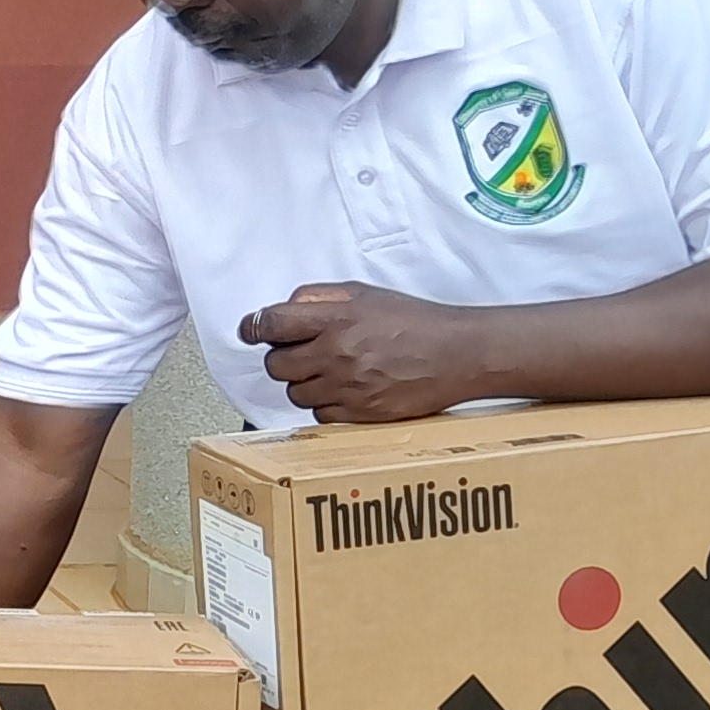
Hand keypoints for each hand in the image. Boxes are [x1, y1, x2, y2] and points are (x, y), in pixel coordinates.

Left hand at [240, 282, 481, 422]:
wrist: (459, 354)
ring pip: (295, 393)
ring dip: (304, 383)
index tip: (250, 331)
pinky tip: (344, 391)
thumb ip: (320, 297)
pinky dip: (325, 405)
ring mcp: (348, 386)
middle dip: (282, 358)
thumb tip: (284, 307)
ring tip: (330, 372)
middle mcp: (337, 352)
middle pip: (276, 364)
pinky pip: (320, 415)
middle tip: (299, 354)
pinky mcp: (361, 413)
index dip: (253, 328)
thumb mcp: (364, 294)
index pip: (272, 323)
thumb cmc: (415, 321)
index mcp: (336, 317)